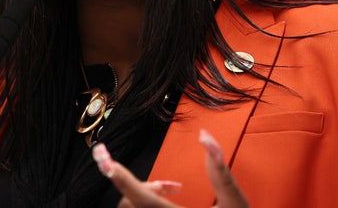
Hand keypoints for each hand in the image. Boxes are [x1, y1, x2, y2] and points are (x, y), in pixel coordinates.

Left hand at [92, 129, 248, 207]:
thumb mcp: (234, 202)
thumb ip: (219, 169)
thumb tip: (204, 136)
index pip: (139, 197)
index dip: (118, 174)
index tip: (102, 155)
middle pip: (130, 203)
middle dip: (143, 185)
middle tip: (172, 185)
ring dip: (144, 195)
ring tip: (171, 193)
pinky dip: (145, 205)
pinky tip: (167, 202)